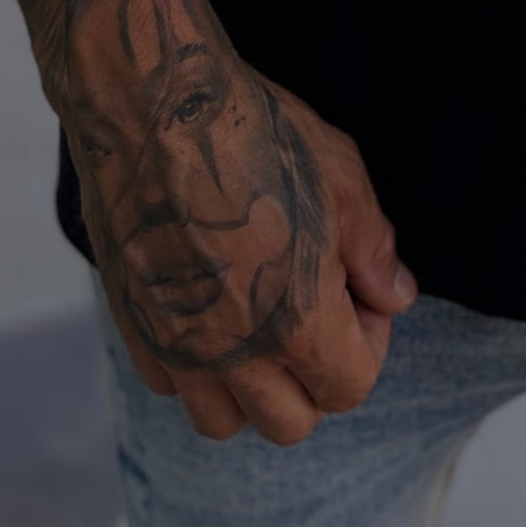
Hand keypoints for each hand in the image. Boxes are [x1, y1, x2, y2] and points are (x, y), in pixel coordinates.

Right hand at [59, 0, 415, 445]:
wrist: (151, 103)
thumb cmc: (253, 130)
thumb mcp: (341, 173)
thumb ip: (373, 249)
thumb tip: (394, 298)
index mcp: (296, 321)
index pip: (350, 389)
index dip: (368, 344)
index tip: (358, 294)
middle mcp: (232, 352)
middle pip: (291, 423)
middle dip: (315, 376)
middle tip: (315, 309)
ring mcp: (174, 346)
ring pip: (222, 421)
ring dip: (251, 388)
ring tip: (260, 318)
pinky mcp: (131, 327)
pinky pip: (170, 385)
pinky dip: (195, 366)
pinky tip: (208, 304)